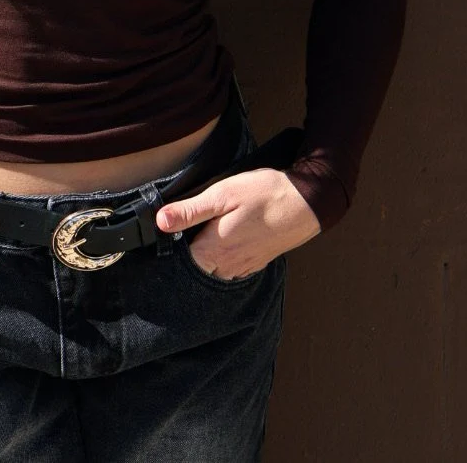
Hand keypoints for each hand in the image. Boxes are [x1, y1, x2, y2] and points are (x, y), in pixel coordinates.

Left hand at [155, 167, 320, 279]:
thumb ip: (191, 210)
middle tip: (182, 233)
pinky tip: (223, 242)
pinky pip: (231, 270)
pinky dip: (223, 261)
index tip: (164, 236)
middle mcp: (228, 265)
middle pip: (197, 269)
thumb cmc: (265, 194)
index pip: (181, 262)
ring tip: (201, 236)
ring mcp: (244, 266)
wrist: (306, 202)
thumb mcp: (223, 194)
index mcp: (215, 249)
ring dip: (205, 259)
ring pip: (214, 271)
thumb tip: (160, 221)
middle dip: (187, 255)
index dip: (170, 250)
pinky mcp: (255, 263)